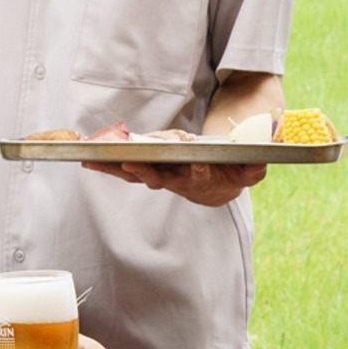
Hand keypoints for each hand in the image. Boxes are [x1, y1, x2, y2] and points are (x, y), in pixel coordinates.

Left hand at [82, 159, 265, 205]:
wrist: (216, 188)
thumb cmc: (230, 174)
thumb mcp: (247, 172)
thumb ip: (253, 170)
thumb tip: (259, 164)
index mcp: (202, 178)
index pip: (201, 176)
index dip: (200, 172)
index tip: (199, 165)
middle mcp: (178, 181)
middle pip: (159, 178)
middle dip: (144, 171)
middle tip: (130, 163)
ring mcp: (161, 177)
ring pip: (137, 174)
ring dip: (116, 169)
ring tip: (95, 162)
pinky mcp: (149, 171)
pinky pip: (125, 169)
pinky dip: (108, 165)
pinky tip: (88, 160)